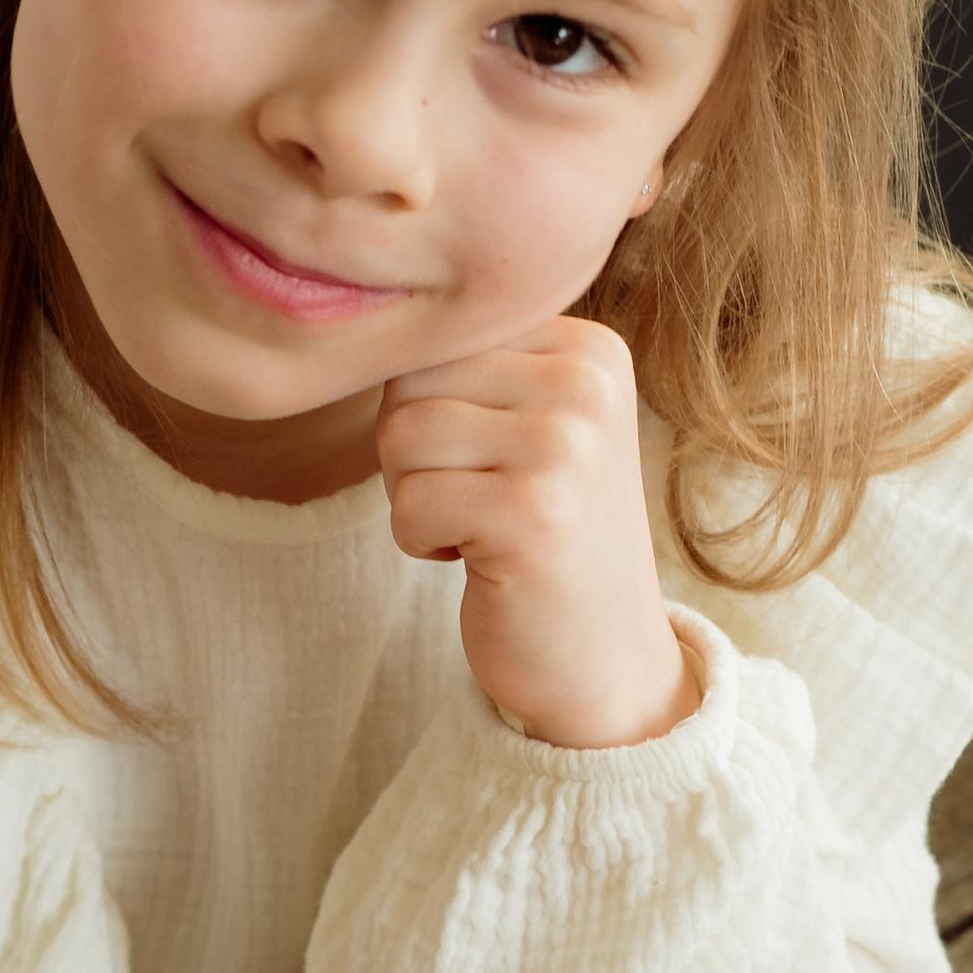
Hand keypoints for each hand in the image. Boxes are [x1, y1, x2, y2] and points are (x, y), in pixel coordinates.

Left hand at [378, 319, 699, 748]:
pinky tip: (480, 560)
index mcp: (589, 349)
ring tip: (479, 526)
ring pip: (399, 437)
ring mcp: (566, 448)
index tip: (492, 461)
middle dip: (415, 453)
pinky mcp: (533, 514)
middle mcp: (586, 385)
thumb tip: (366, 313)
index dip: (432, 409)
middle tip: (478, 500)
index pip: (440, 338)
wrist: (606, 658)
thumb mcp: (536, 426)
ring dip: (414, 497)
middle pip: (411, 382)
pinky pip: (408, 504)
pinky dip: (420, 542)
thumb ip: (479, 366)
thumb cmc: (548, 537)